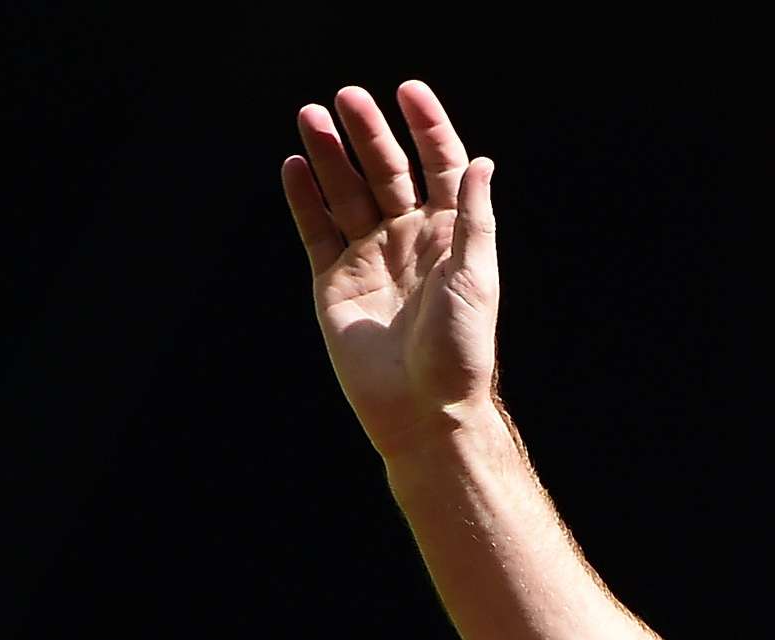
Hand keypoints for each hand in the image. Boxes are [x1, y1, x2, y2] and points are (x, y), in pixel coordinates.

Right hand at [284, 80, 495, 455]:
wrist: (424, 411)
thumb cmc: (459, 351)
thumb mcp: (474, 277)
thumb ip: (472, 218)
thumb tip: (479, 161)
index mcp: (448, 236)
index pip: (438, 167)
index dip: (426, 128)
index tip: (407, 92)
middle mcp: (408, 241)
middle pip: (386, 172)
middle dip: (368, 134)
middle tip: (346, 98)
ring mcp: (370, 259)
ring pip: (346, 194)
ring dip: (330, 155)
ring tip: (310, 117)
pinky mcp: (335, 283)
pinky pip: (316, 231)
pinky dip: (304, 199)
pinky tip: (295, 167)